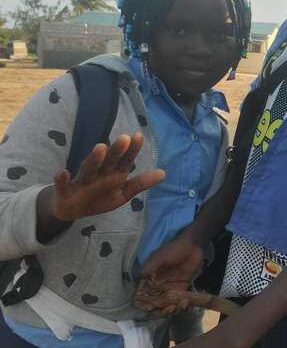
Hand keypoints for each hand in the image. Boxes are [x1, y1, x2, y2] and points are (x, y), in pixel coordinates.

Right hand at [41, 133, 164, 222]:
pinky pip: (63, 185)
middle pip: (108, 161)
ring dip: (94, 159)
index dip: (132, 150)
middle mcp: (98, 174)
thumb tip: (163, 173)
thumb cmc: (99, 197)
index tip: (139, 136)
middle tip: (124, 138)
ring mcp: (82, 181)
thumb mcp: (122, 193)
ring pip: (88, 169)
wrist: (71, 211)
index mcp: (113, 174)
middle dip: (116, 151)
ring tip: (100, 148)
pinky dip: (62, 179)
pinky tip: (63, 172)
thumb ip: (140, 183)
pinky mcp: (65, 192)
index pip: (125, 160)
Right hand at [137, 233, 204, 315]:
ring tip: (180, 305)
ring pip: (167, 306)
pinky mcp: (181, 290)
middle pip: (155, 305)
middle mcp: (157, 287)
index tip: (151, 308)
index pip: (143, 297)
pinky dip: (182, 306)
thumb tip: (140, 277)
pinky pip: (179, 302)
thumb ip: (150, 266)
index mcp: (149, 280)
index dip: (145, 305)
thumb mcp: (160, 256)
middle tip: (169, 308)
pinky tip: (187, 303)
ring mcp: (169, 289)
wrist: (194, 245)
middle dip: (160, 310)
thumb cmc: (174, 249)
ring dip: (172, 310)